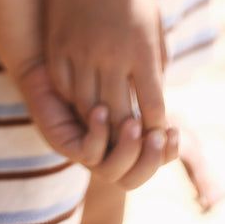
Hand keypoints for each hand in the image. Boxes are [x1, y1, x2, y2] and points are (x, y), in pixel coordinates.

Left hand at [17, 61, 178, 188]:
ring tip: (133, 124)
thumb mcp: (127, 67)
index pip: (154, 160)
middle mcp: (107, 150)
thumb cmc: (91, 53)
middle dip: (152, 159)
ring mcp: (85, 149)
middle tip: (159, 136)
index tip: (175, 133)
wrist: (47, 48)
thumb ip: (150, 82)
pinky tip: (101, 112)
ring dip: (127, 151)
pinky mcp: (63, 142)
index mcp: (127, 139)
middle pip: (138, 175)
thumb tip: (177, 89)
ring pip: (115, 172)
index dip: (167, 153)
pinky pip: (87, 152)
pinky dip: (98, 137)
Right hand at [45, 0, 167, 141]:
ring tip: (103, 122)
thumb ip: (156, 60)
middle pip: (119, 115)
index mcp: (141, 49)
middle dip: (126, 132)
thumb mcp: (153, 21)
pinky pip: (63, 86)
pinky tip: (79, 98)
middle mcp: (111, 55)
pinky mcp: (57, 45)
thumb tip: (154, 95)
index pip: (152, 107)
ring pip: (87, 106)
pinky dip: (72, 99)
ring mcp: (81, 51)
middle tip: (127, 135)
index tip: (153, 130)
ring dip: (97, 119)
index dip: (155, 126)